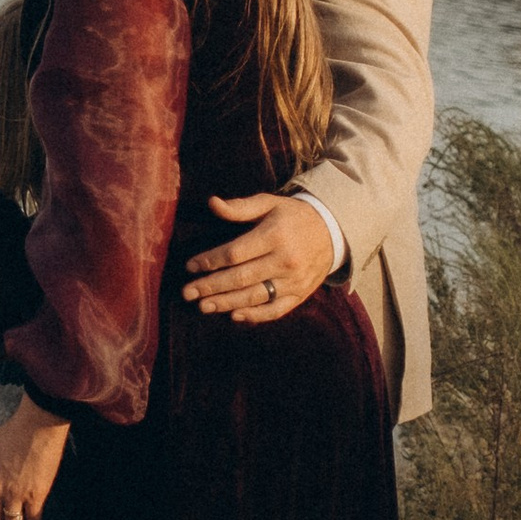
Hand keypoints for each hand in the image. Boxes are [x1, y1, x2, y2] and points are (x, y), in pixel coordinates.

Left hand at [182, 192, 338, 323]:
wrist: (333, 231)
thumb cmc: (293, 216)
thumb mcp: (269, 203)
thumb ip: (240, 207)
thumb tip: (212, 203)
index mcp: (274, 235)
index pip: (235, 253)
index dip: (210, 261)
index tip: (190, 266)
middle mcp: (285, 260)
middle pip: (241, 278)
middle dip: (211, 287)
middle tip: (187, 293)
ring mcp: (294, 280)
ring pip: (255, 296)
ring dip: (226, 303)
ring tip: (203, 306)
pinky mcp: (300, 294)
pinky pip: (275, 310)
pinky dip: (255, 315)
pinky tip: (235, 315)